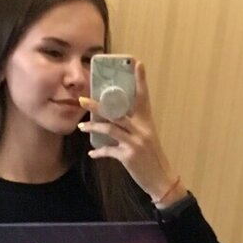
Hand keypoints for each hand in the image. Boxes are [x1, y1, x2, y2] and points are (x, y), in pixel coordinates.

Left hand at [78, 62, 187, 206]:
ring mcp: (136, 142)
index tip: (137, 63)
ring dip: (93, 128)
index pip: (143, 96)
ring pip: (110, 129)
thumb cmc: (151, 158)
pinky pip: (109, 151)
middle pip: (117, 112)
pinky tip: (92, 153)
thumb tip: (114, 120)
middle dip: (98, 106)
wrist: (160, 180)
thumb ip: (134, 127)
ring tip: (81, 127)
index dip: (140, 80)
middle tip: (82, 100)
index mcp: (147, 121)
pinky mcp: (129, 156)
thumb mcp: (147, 138)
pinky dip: (99, 152)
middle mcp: (142, 129)